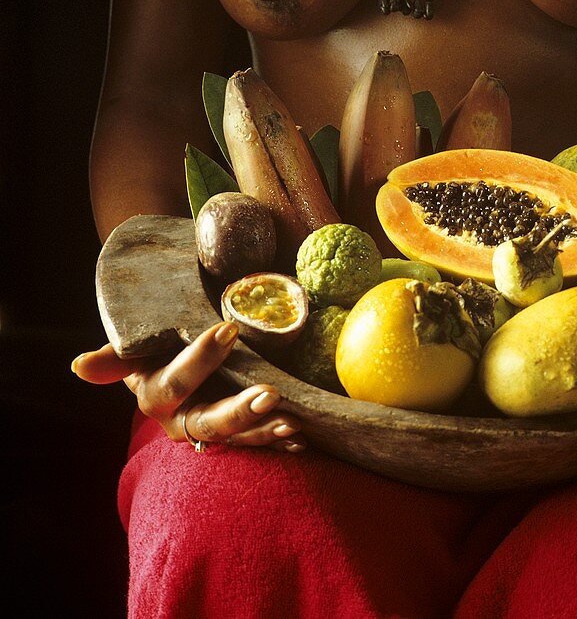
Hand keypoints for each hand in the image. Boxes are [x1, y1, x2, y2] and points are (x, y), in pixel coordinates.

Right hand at [72, 321, 305, 452]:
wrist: (171, 360)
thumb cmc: (157, 346)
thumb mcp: (137, 347)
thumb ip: (116, 356)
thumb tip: (79, 366)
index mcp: (155, 395)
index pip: (174, 382)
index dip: (199, 359)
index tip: (229, 329)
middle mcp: (181, 419)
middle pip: (209, 420)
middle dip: (239, 411)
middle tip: (271, 394)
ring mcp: (209, 430)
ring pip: (236, 437)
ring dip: (264, 432)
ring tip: (293, 423)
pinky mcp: (235, 435)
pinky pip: (257, 443)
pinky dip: (278, 444)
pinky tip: (302, 441)